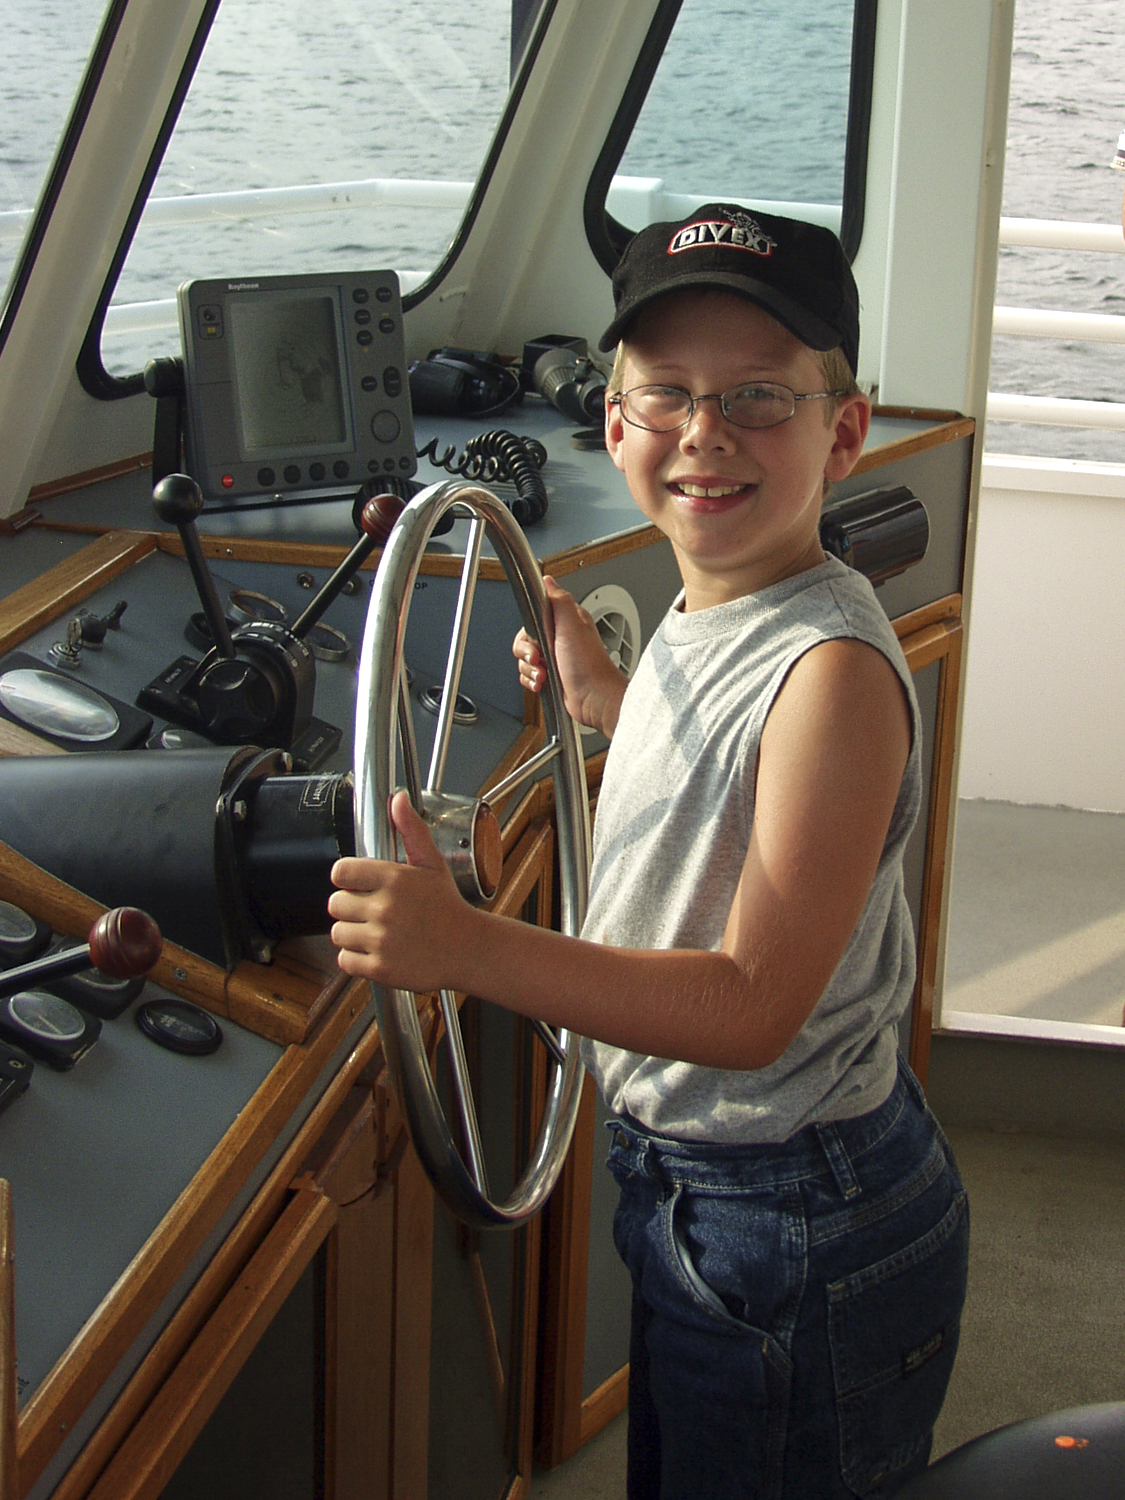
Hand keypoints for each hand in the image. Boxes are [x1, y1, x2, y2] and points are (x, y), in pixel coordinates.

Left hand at [328, 790, 480, 992]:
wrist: (469, 950)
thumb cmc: (448, 907)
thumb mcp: (432, 864)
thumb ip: (411, 830)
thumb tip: (398, 799)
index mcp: (394, 878)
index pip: (340, 873)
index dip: (348, 880)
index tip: (361, 886)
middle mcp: (384, 908)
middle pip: (335, 904)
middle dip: (351, 908)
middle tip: (374, 912)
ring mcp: (381, 939)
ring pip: (338, 933)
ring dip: (352, 934)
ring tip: (377, 932)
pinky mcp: (379, 968)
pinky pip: (345, 960)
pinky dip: (356, 959)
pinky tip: (377, 951)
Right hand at [513, 576, 626, 736]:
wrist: (594, 699)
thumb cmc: (589, 667)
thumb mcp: (572, 625)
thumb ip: (559, 600)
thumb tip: (548, 581)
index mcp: (566, 621)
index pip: (533, 615)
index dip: (530, 629)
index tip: (536, 639)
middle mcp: (560, 638)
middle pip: (525, 639)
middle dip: (528, 653)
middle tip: (540, 659)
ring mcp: (555, 658)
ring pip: (525, 659)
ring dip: (530, 670)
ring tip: (545, 675)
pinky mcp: (551, 676)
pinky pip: (529, 675)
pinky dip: (532, 681)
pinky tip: (544, 684)